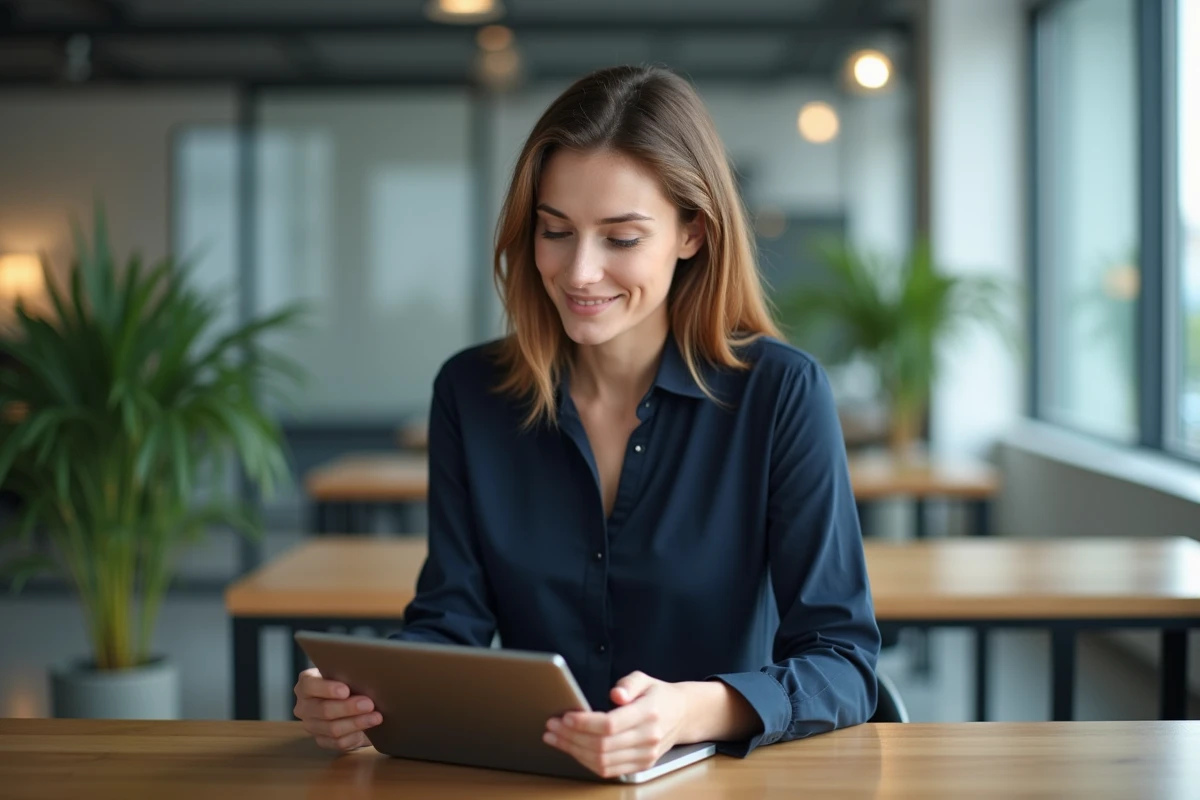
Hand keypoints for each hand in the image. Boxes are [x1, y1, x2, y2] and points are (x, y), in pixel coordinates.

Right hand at [293, 667, 381, 751]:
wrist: (349, 701)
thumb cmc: (347, 682)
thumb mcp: (345, 675)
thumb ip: (348, 675)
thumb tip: (364, 677)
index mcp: (305, 685)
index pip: (309, 686)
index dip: (327, 689)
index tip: (346, 690)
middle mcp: (304, 706)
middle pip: (323, 710)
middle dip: (348, 708)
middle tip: (369, 704)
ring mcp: (311, 725)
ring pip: (332, 728)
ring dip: (356, 723)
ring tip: (375, 717)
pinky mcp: (322, 741)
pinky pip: (338, 742)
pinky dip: (355, 736)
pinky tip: (369, 730)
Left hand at [543, 671, 689, 778]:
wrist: (683, 715)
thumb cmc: (658, 694)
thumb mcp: (645, 679)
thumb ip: (629, 683)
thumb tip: (616, 695)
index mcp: (649, 713)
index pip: (610, 724)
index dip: (584, 723)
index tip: (565, 716)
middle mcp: (649, 737)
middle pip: (602, 745)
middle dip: (571, 737)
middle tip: (552, 726)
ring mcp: (646, 755)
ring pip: (603, 761)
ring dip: (574, 751)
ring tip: (556, 738)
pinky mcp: (642, 765)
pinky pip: (609, 770)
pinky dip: (586, 762)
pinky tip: (573, 749)